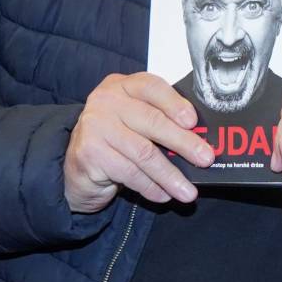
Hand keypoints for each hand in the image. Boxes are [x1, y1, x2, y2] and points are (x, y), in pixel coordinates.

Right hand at [64, 72, 212, 213]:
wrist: (76, 166)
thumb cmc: (114, 140)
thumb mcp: (136, 121)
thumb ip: (161, 121)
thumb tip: (200, 141)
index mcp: (122, 86)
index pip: (151, 87)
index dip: (174, 103)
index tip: (193, 121)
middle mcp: (106, 101)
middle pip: (152, 121)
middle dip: (183, 143)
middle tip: (205, 159)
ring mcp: (95, 127)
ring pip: (143, 153)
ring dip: (170, 175)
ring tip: (188, 192)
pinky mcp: (90, 154)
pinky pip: (129, 173)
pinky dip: (151, 187)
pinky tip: (164, 195)